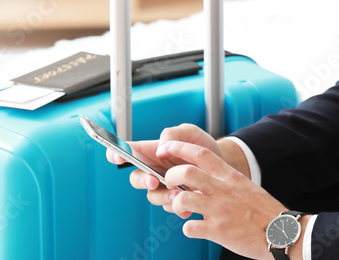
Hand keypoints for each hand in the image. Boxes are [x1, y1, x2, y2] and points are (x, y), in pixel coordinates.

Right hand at [105, 123, 245, 210]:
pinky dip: (177, 206)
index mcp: (152, 151)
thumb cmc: (202, 145)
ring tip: (178, 193)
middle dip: (142, 181)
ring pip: (152, 196)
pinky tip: (188, 205)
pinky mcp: (176, 199)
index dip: (116, 153)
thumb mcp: (190, 132)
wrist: (223, 162)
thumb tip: (160, 149)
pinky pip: (169, 207)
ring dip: (162, 196)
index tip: (117, 156)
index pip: (127, 152)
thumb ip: (173, 134)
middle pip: (136, 179)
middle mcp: (154, 170)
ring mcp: (164, 186)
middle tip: (154, 180)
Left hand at [157, 139, 301, 258]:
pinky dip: (188, 229)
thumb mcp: (246, 187)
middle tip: (170, 183)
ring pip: (182, 198)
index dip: (180, 147)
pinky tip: (196, 229)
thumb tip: (207, 179)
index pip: (201, 153)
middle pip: (186, 172)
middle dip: (171, 176)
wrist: (281, 232)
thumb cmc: (264, 211)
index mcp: (230, 177)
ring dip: (176, 204)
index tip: (166, 147)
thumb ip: (226, 181)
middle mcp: (223, 189)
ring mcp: (219, 209)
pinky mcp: (217, 231)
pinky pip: (189, 228)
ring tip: (182, 209)